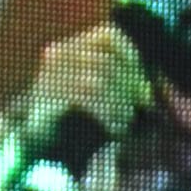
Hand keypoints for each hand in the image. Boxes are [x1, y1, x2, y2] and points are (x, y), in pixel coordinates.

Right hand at [9, 24, 149, 156]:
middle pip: (106, 57)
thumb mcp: (103, 101)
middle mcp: (58, 56)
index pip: (107, 36)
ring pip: (99, 76)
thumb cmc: (77, 127)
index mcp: (72, 49)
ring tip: (129, 124)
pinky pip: (86, 96)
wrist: (40, 154)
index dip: (130, 55)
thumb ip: (122, 87)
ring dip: (121, 101)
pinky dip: (108, 113)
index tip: (145, 84)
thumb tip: (150, 89)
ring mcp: (50, 76)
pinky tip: (117, 132)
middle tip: (145, 109)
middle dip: (131, 83)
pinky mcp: (46, 98)